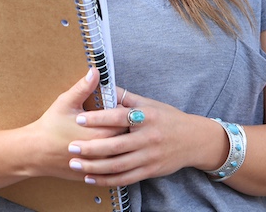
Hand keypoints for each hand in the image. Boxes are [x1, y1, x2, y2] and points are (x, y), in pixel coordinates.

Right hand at [25, 68, 128, 180]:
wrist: (35, 152)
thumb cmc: (50, 126)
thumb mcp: (66, 102)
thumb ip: (83, 87)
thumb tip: (95, 71)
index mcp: (101, 132)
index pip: (126, 121)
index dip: (126, 113)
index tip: (120, 108)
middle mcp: (104, 152)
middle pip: (127, 139)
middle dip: (126, 129)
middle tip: (121, 121)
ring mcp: (100, 166)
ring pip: (121, 156)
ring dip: (121, 146)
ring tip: (116, 136)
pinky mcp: (94, 174)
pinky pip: (111, 170)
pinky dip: (113, 160)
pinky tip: (108, 152)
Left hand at [65, 88, 215, 186]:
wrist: (194, 140)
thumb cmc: (168, 118)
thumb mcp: (149, 104)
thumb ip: (125, 98)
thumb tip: (102, 85)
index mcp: (147, 117)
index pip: (119, 117)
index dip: (98, 119)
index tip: (79, 118)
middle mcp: (148, 138)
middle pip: (116, 145)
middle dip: (90, 147)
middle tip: (71, 146)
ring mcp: (149, 157)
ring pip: (118, 165)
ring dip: (94, 166)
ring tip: (75, 164)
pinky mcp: (150, 171)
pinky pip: (125, 179)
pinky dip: (106, 180)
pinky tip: (90, 178)